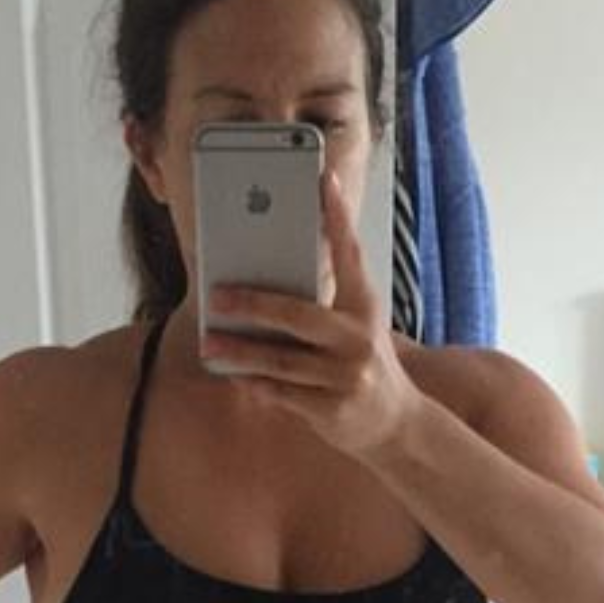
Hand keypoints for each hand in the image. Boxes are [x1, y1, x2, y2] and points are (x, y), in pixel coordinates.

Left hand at [199, 169, 423, 458]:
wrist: (394, 423)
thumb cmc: (361, 364)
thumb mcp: (355, 327)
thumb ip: (323, 305)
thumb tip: (264, 282)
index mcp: (366, 307)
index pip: (350, 254)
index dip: (338, 216)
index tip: (323, 179)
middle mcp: (359, 338)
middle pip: (299, 315)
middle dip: (254, 302)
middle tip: (216, 293)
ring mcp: (346, 376)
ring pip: (282, 360)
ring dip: (240, 350)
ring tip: (208, 340)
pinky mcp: (332, 409)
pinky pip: (281, 393)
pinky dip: (254, 383)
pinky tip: (230, 372)